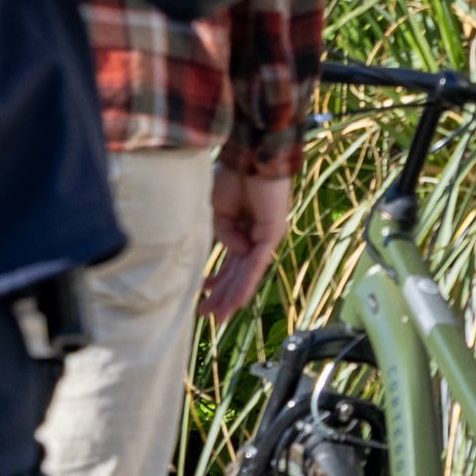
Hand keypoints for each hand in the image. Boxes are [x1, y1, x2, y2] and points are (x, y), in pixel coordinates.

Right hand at [202, 165, 293, 320]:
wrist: (251, 156)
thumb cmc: (234, 176)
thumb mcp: (218, 209)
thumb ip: (225, 233)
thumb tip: (235, 252)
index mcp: (241, 229)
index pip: (230, 262)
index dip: (217, 280)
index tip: (203, 293)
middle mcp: (255, 238)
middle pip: (238, 274)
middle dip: (223, 297)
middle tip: (209, 317)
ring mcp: (265, 238)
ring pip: (247, 275)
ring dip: (232, 298)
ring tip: (219, 318)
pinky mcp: (271, 235)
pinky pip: (256, 265)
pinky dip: (246, 284)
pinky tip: (237, 301)